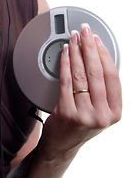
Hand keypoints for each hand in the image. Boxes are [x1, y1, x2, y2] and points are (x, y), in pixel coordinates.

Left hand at [42, 24, 121, 154]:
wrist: (62, 146)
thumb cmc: (80, 123)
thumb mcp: (100, 109)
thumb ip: (103, 89)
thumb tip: (97, 54)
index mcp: (115, 112)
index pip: (112, 76)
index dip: (104, 54)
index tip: (97, 40)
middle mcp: (102, 115)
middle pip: (96, 72)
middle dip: (89, 47)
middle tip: (84, 31)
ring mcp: (85, 115)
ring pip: (80, 75)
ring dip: (76, 52)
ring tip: (72, 39)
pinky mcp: (67, 114)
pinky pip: (66, 81)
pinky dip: (65, 63)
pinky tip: (64, 53)